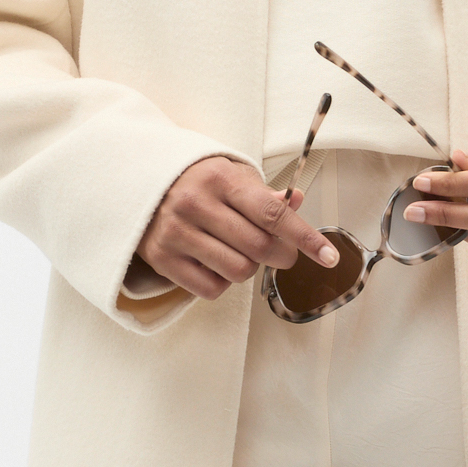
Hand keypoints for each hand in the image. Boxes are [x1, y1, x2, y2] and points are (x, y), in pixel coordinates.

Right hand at [136, 154, 343, 300]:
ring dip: (249, 268)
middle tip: (281, 253)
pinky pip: (211, 289)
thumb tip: (297, 201)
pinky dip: (223, 282)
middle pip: (259, 248)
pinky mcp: (162, 258)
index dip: (305, 237)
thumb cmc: (197, 182)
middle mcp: (195, 204)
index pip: (272, 213)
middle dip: (282, 256)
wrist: (138, 184)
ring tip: (239, 252)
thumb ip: (266, 194)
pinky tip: (215, 263)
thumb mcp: (231, 177)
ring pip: (238, 271)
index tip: (329, 257)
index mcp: (220, 179)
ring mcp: (176, 233)